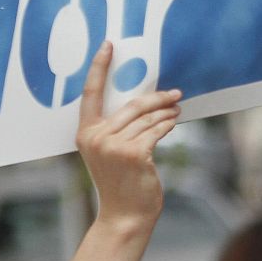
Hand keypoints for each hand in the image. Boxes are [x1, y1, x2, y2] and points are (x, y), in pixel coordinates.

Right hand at [75, 43, 181, 232]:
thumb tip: (146, 103)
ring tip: (177, 108)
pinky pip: (157, 130)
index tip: (109, 45)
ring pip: (148, 118)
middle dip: (157, 97)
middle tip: (175, 93)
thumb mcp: (109, 153)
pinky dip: (168, 124)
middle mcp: (96, 137)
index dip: (99, 67)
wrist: (125, 215)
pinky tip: (174, 122)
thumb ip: (117, 129)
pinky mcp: (134, 153)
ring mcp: (114, 145)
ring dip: (166, 112)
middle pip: (132, 104)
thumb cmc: (120, 183)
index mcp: (85, 133)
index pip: (91, 93)